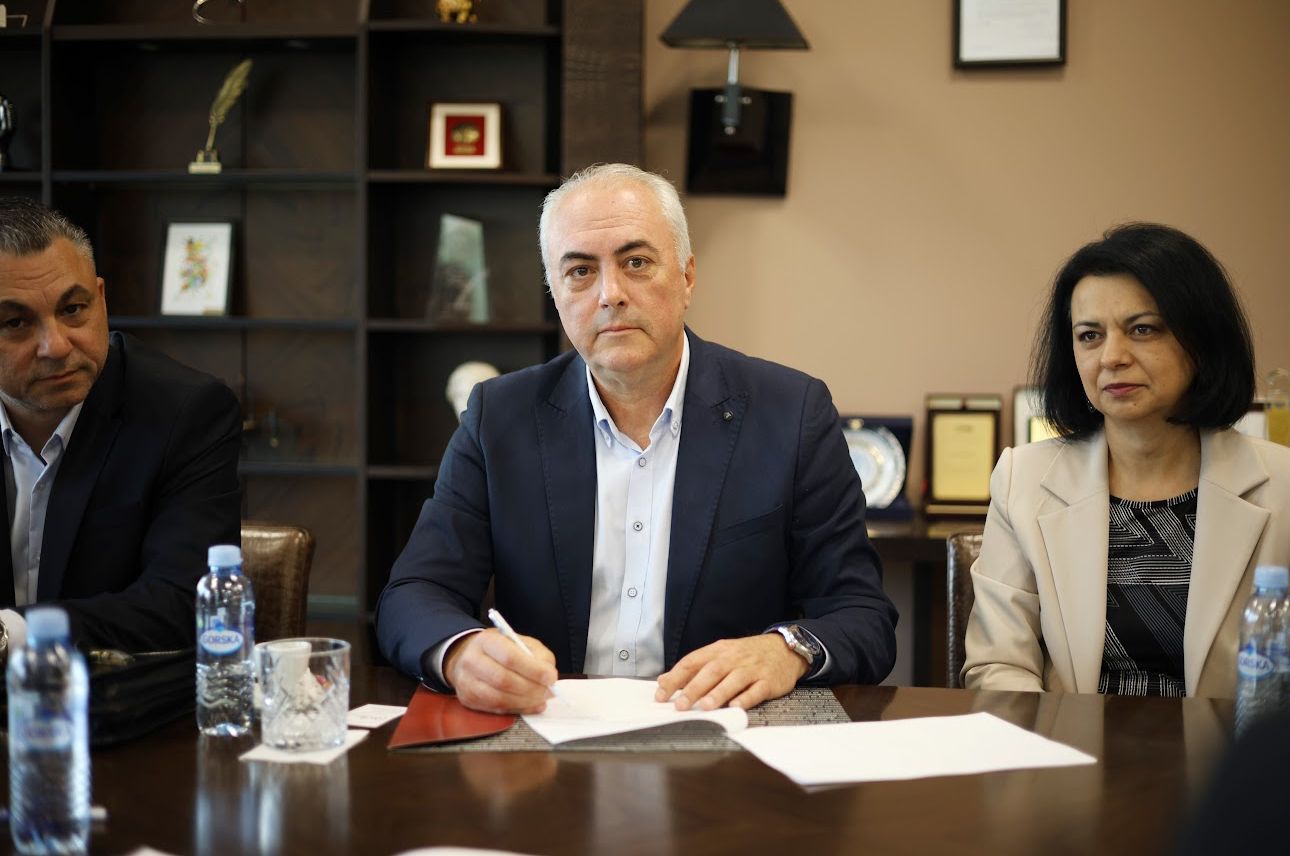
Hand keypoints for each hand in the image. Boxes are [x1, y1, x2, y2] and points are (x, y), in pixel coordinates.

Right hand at [443, 628, 557, 714]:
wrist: (469, 656)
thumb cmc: (500, 649)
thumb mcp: (520, 642)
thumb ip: (538, 655)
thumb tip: (550, 678)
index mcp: (486, 640)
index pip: (510, 657)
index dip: (533, 670)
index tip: (551, 678)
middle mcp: (472, 660)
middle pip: (504, 680)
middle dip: (531, 689)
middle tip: (548, 692)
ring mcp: (467, 682)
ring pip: (499, 698)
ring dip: (525, 702)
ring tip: (541, 699)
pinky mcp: (467, 699)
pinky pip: (496, 709)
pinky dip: (517, 709)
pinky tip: (530, 705)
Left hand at [654, 634, 808, 710]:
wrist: (784, 648)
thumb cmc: (747, 655)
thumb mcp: (720, 654)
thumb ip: (693, 668)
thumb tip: (664, 680)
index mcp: (718, 651)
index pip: (692, 662)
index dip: (675, 678)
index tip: (661, 694)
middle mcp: (733, 658)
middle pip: (711, 672)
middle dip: (694, 689)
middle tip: (680, 705)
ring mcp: (752, 669)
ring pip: (733, 680)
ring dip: (718, 694)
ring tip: (704, 707)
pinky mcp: (768, 681)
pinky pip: (756, 690)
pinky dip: (746, 698)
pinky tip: (736, 707)